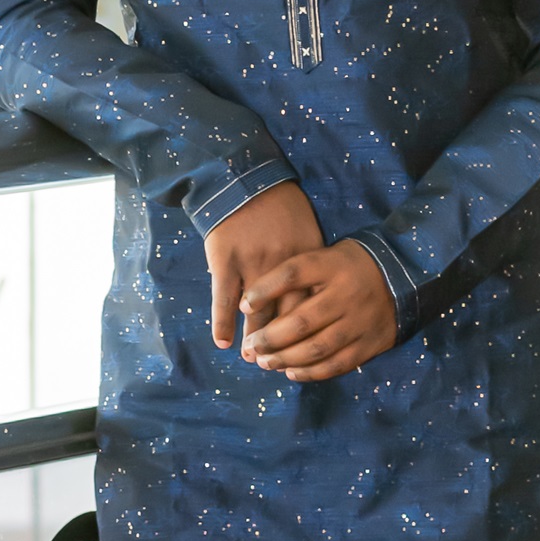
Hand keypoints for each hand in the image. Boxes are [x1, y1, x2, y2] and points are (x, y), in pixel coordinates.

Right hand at [203, 181, 322, 350]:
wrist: (243, 178)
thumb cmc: (279, 204)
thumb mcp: (306, 228)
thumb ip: (311, 261)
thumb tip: (317, 296)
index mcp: (307, 257)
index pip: (312, 304)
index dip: (309, 330)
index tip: (305, 348)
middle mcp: (283, 265)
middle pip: (286, 315)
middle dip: (282, 343)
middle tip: (275, 363)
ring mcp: (253, 264)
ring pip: (255, 313)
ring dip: (253, 339)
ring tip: (252, 358)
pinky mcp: (226, 261)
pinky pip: (224, 299)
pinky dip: (223, 323)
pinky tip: (223, 342)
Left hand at [238, 239, 396, 381]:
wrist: (406, 275)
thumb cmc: (353, 265)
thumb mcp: (329, 254)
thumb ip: (300, 272)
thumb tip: (256, 297)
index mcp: (333, 265)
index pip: (293, 274)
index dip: (265, 290)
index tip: (244, 304)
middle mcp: (346, 293)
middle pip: (301, 320)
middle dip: (270, 337)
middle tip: (252, 346)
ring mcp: (359, 321)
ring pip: (316, 348)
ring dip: (286, 359)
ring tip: (265, 362)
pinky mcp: (370, 344)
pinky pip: (336, 364)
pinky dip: (311, 372)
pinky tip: (291, 372)